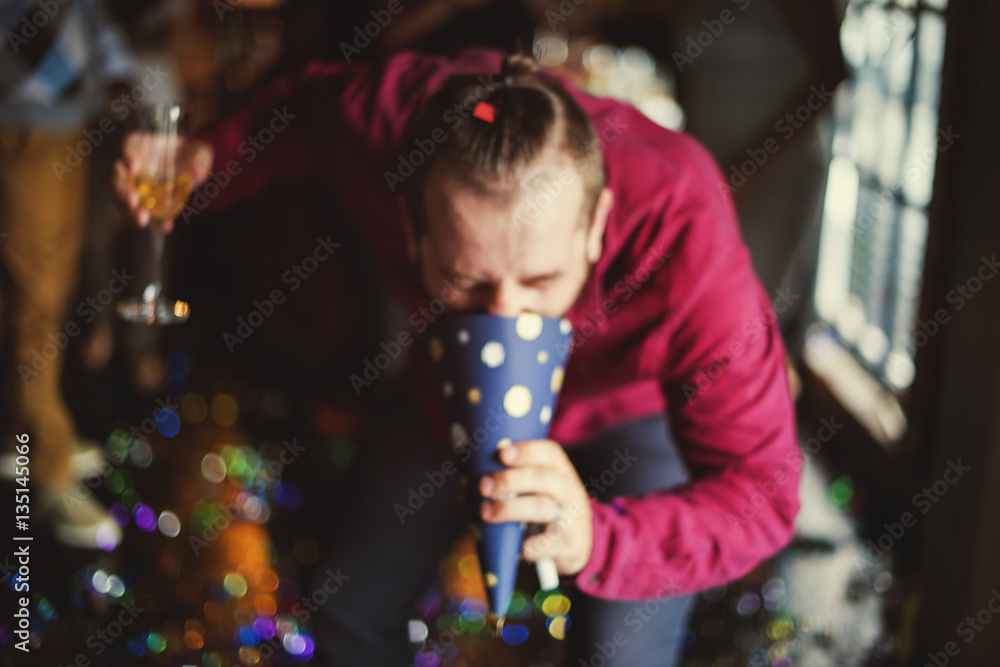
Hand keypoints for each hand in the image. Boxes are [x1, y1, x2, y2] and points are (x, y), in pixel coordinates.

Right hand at [111, 132, 212, 231]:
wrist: (193, 169)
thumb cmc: (190, 153)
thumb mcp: (199, 152)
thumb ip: (198, 159)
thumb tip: (196, 171)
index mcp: (140, 145)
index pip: (127, 146)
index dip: (127, 156)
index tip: (134, 166)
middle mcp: (130, 166)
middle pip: (114, 177)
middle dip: (121, 191)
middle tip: (132, 202)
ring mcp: (134, 187)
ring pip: (121, 199)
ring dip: (128, 211)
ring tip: (141, 219)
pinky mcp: (144, 205)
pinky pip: (143, 215)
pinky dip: (153, 223)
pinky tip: (164, 227)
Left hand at [479, 439, 592, 574]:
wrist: (578, 546)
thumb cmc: (546, 510)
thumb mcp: (540, 490)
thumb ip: (513, 481)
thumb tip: (465, 482)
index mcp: (561, 472)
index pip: (550, 453)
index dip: (526, 451)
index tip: (502, 453)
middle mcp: (570, 491)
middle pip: (543, 478)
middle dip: (509, 479)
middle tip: (484, 486)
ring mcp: (572, 518)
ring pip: (541, 507)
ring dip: (508, 509)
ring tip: (485, 512)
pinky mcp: (570, 545)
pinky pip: (541, 544)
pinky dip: (523, 545)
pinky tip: (513, 546)